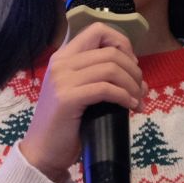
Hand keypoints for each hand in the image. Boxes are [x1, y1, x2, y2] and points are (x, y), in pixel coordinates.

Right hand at [15, 22, 143, 182]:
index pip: (97, 31)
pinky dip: (123, 96)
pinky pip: (106, 88)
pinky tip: (129, 106)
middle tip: (140, 90)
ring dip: (132, 85)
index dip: (122, 43)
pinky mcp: (67, 98)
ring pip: (111, 68)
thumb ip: (103, 80)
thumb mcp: (82, 93)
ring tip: (137, 101)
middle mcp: (61, 62)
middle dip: (133, 70)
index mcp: (63, 56)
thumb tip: (140, 80)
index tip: (131, 66)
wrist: (43, 152)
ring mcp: (62, 79)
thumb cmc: (65, 125)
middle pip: (110, 51)